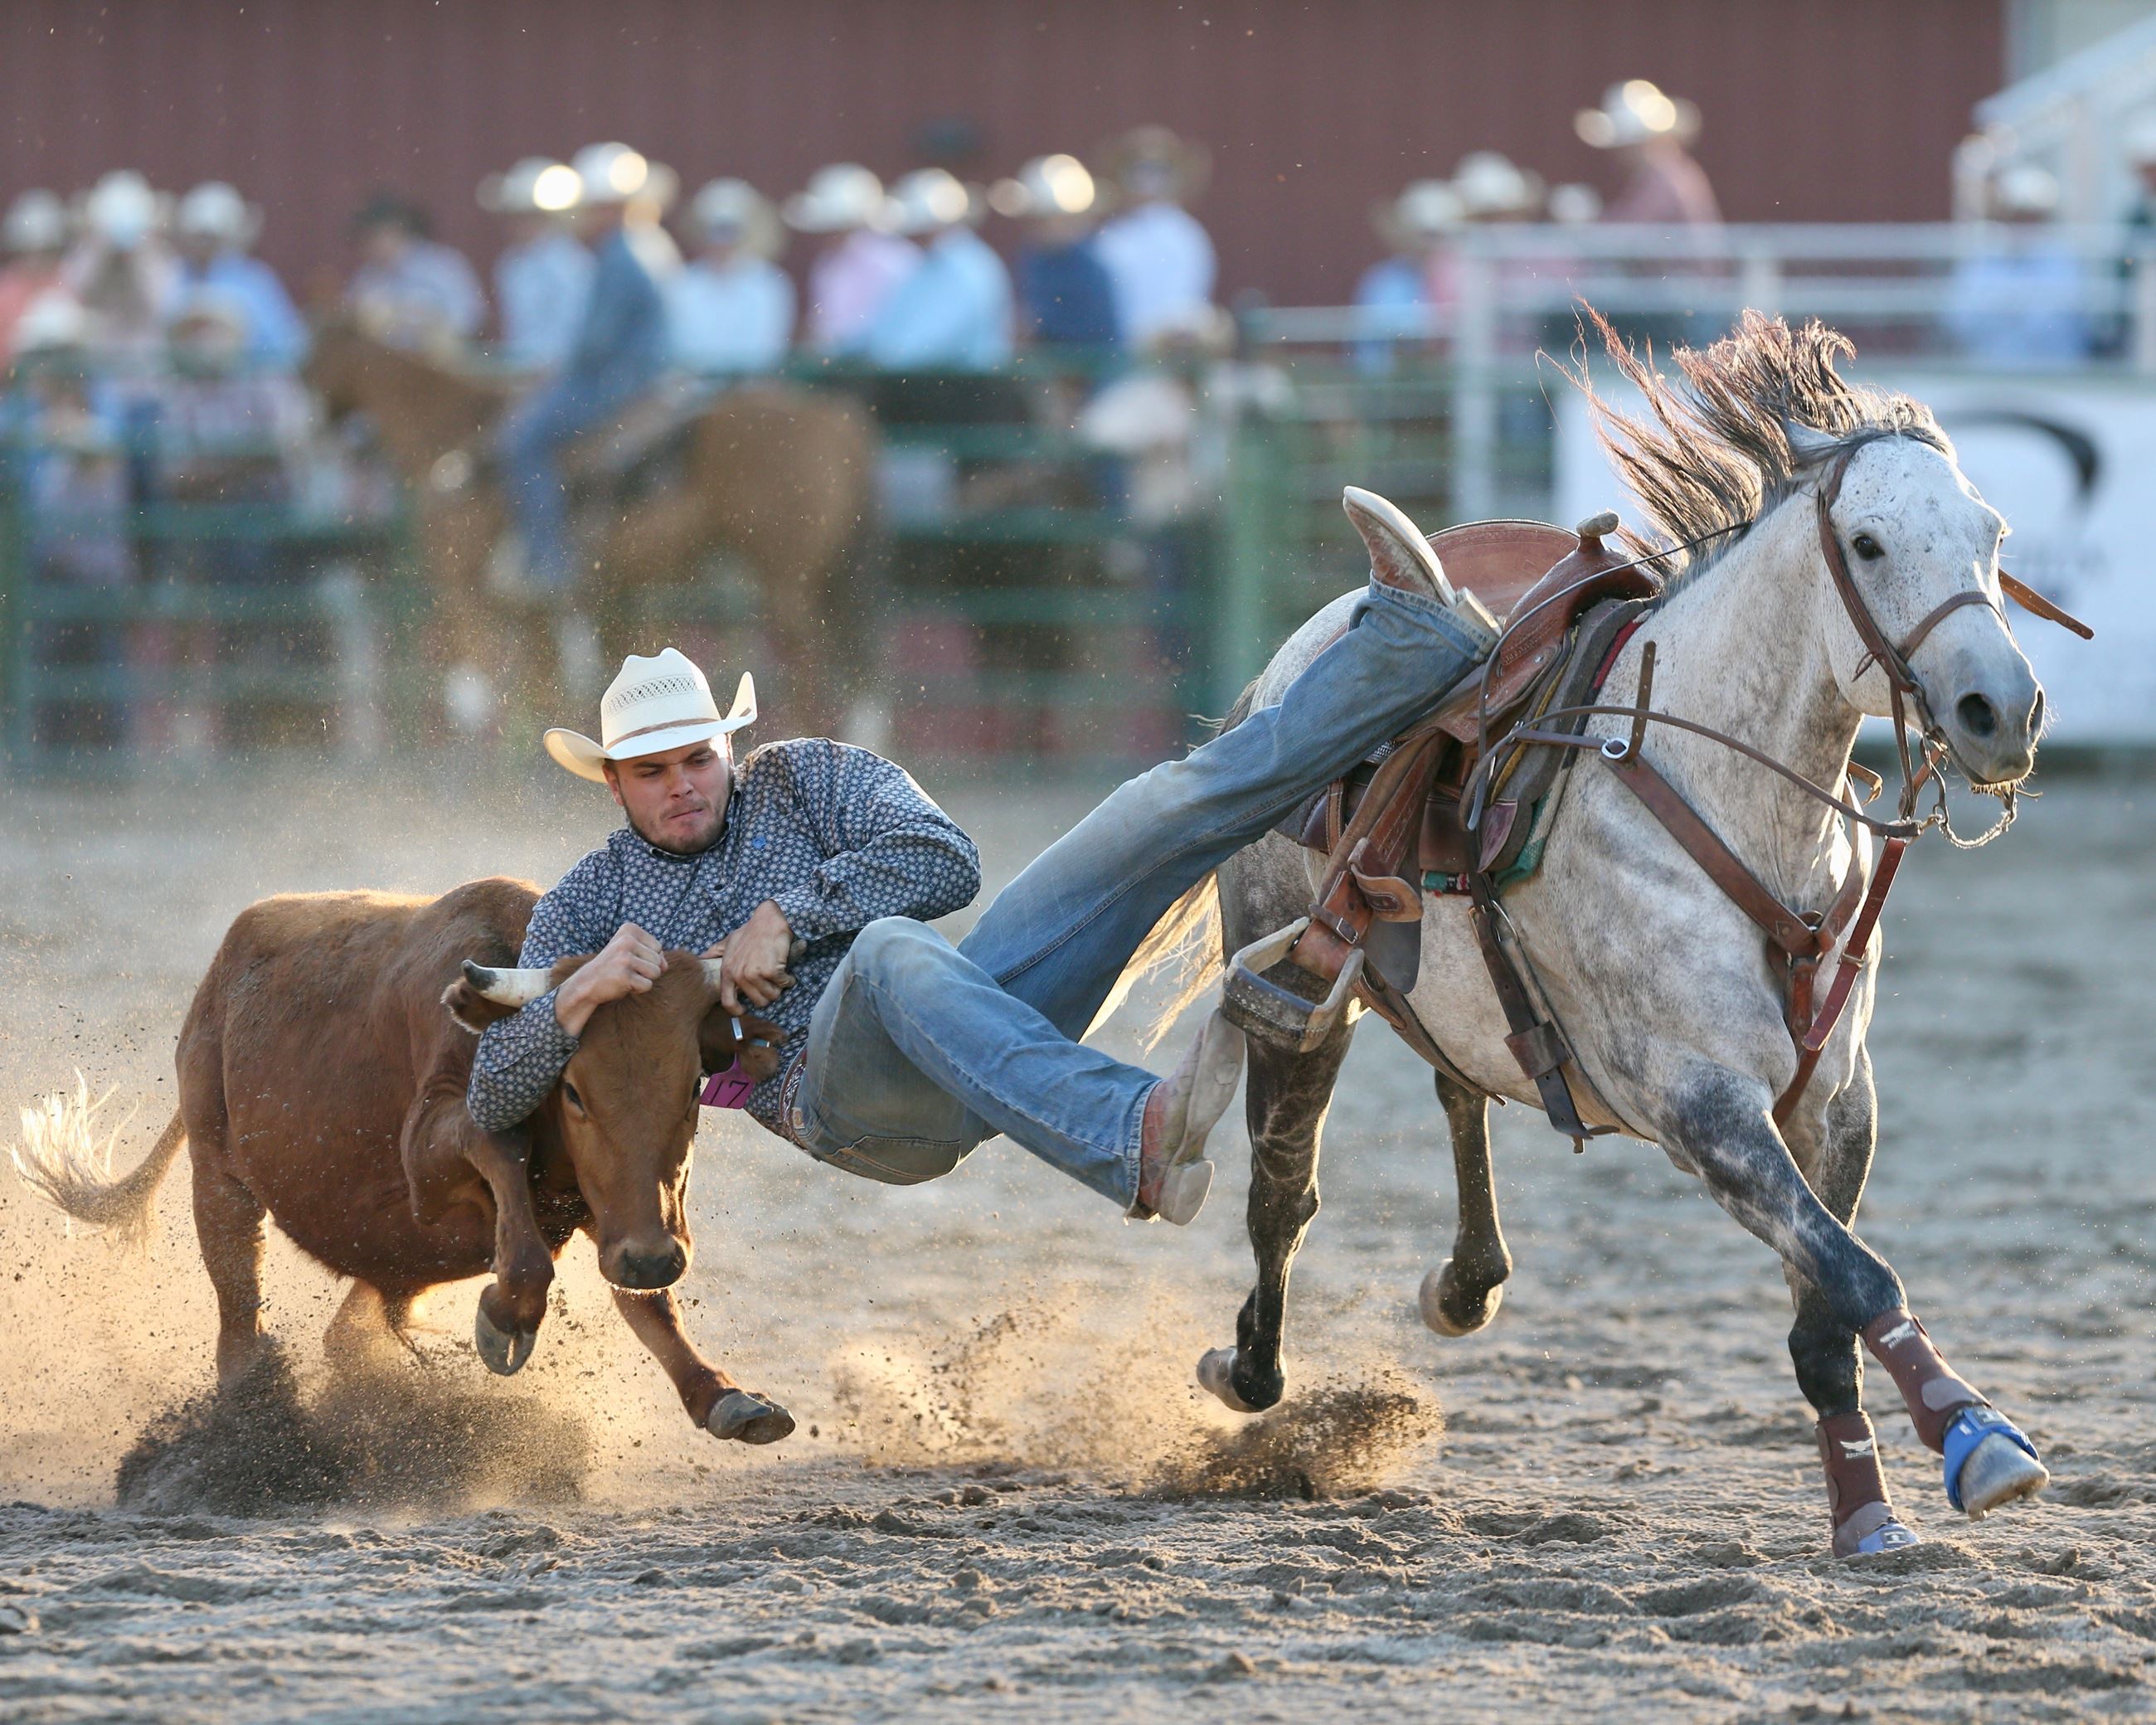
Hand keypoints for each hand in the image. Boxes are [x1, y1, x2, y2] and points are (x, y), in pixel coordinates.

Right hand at [554, 921, 662, 1036]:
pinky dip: (638, 989)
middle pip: (658, 960)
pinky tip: (623, 984)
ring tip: (626, 975)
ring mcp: (625, 958)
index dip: (647, 957)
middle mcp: (627, 941)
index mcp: (629, 929)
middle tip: (625, 969)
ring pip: (656, 972)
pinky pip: (647, 985)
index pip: (658, 947)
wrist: (587, 983)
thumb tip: (665, 967)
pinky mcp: (624, 976)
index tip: (628, 958)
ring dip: (643, 979)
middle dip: (646, 969)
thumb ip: (655, 956)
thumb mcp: (634, 953)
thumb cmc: (614, 967)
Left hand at [707, 901, 794, 1013]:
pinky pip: (783, 984)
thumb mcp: (729, 941)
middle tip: (771, 981)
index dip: (737, 1010)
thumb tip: (703, 957)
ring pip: (772, 995)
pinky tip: (785, 968)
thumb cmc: (750, 931)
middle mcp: (739, 975)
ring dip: (779, 986)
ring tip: (778, 973)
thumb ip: (716, 951)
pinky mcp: (770, 971)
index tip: (744, 1010)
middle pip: (758, 1002)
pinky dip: (788, 979)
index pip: (728, 1001)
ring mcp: (754, 974)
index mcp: (727, 971)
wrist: (768, 920)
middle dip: (768, 993)